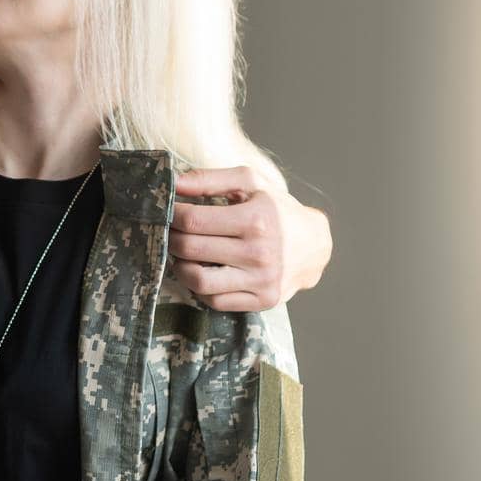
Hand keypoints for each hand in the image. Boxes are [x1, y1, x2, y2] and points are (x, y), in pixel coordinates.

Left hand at [170, 166, 331, 310]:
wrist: (313, 245)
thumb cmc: (276, 209)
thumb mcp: (250, 183)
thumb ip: (208, 178)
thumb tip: (172, 183)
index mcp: (256, 219)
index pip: (193, 220)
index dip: (170, 215)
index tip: (166, 211)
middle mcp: (260, 253)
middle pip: (190, 249)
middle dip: (171, 238)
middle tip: (169, 231)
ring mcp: (262, 281)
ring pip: (198, 281)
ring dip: (180, 266)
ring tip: (182, 253)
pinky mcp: (262, 301)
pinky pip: (214, 300)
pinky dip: (199, 287)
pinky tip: (202, 270)